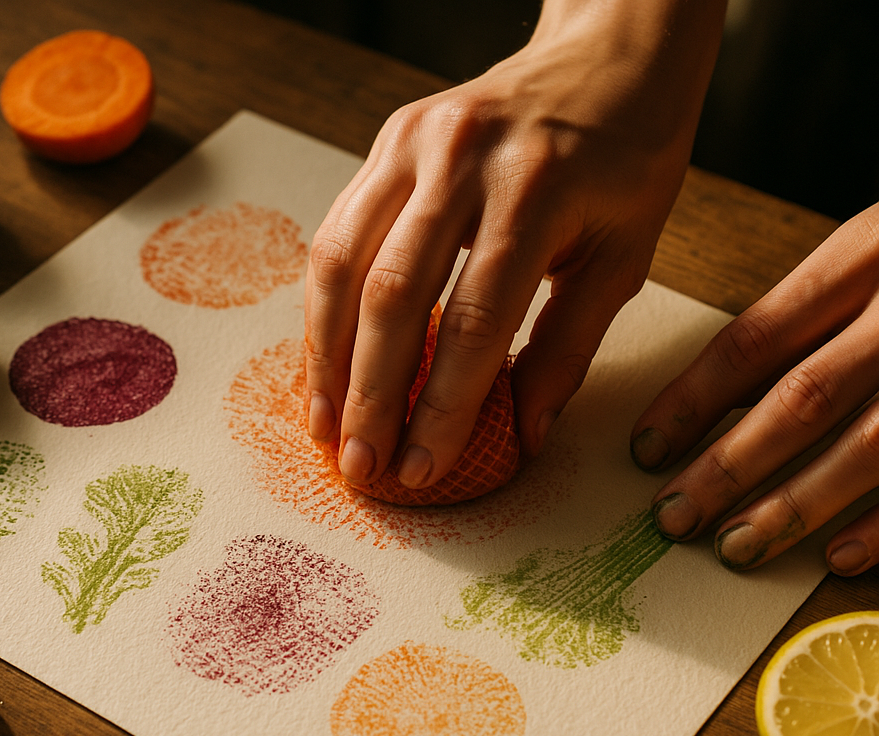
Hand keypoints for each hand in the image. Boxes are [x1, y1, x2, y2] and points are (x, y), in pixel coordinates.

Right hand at [304, 0, 725, 489]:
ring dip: (328, 357)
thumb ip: (568, 349)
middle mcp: (463, 159)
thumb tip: (520, 436)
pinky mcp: (388, 143)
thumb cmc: (625, 158)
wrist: (606, 54)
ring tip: (326, 426)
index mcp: (537, 191)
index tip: (421, 467)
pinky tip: (326, 360)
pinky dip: (324, 307)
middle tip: (360, 466)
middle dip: (370, 396)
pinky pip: (337, 233)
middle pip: (392, 296)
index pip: (474, 321)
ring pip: (343, 263)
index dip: (441, 406)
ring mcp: (414, 143)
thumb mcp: (623, 257)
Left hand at [633, 202, 878, 574]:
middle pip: (804, 397)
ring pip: (872, 444)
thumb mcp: (878, 248)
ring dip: (798, 505)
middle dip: (728, 466)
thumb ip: (818, 311)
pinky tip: (840, 559)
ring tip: (736, 547)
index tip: (645, 451)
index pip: (755, 338)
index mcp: (869, 251)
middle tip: (671, 519)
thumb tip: (725, 401)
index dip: (692, 401)